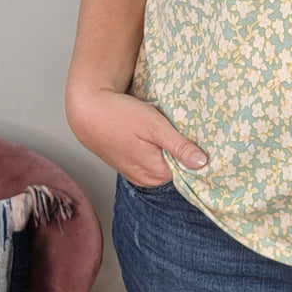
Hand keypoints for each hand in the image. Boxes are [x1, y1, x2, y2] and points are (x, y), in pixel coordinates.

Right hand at [67, 88, 205, 187]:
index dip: (196, 152)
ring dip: (169, 148)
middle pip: (178, 167)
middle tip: (181, 127)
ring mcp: (138, 174)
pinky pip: (153, 159)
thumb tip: (202, 163)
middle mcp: (148, 179)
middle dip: (183, 149)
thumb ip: (179, 147)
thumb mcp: (155, 127)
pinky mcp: (131, 165)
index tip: (200, 137)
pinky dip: (157, 148)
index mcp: (157, 173)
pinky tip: (153, 134)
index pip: (189, 169)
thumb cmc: (121, 116)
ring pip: (165, 162)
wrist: (89, 112)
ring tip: (165, 129)